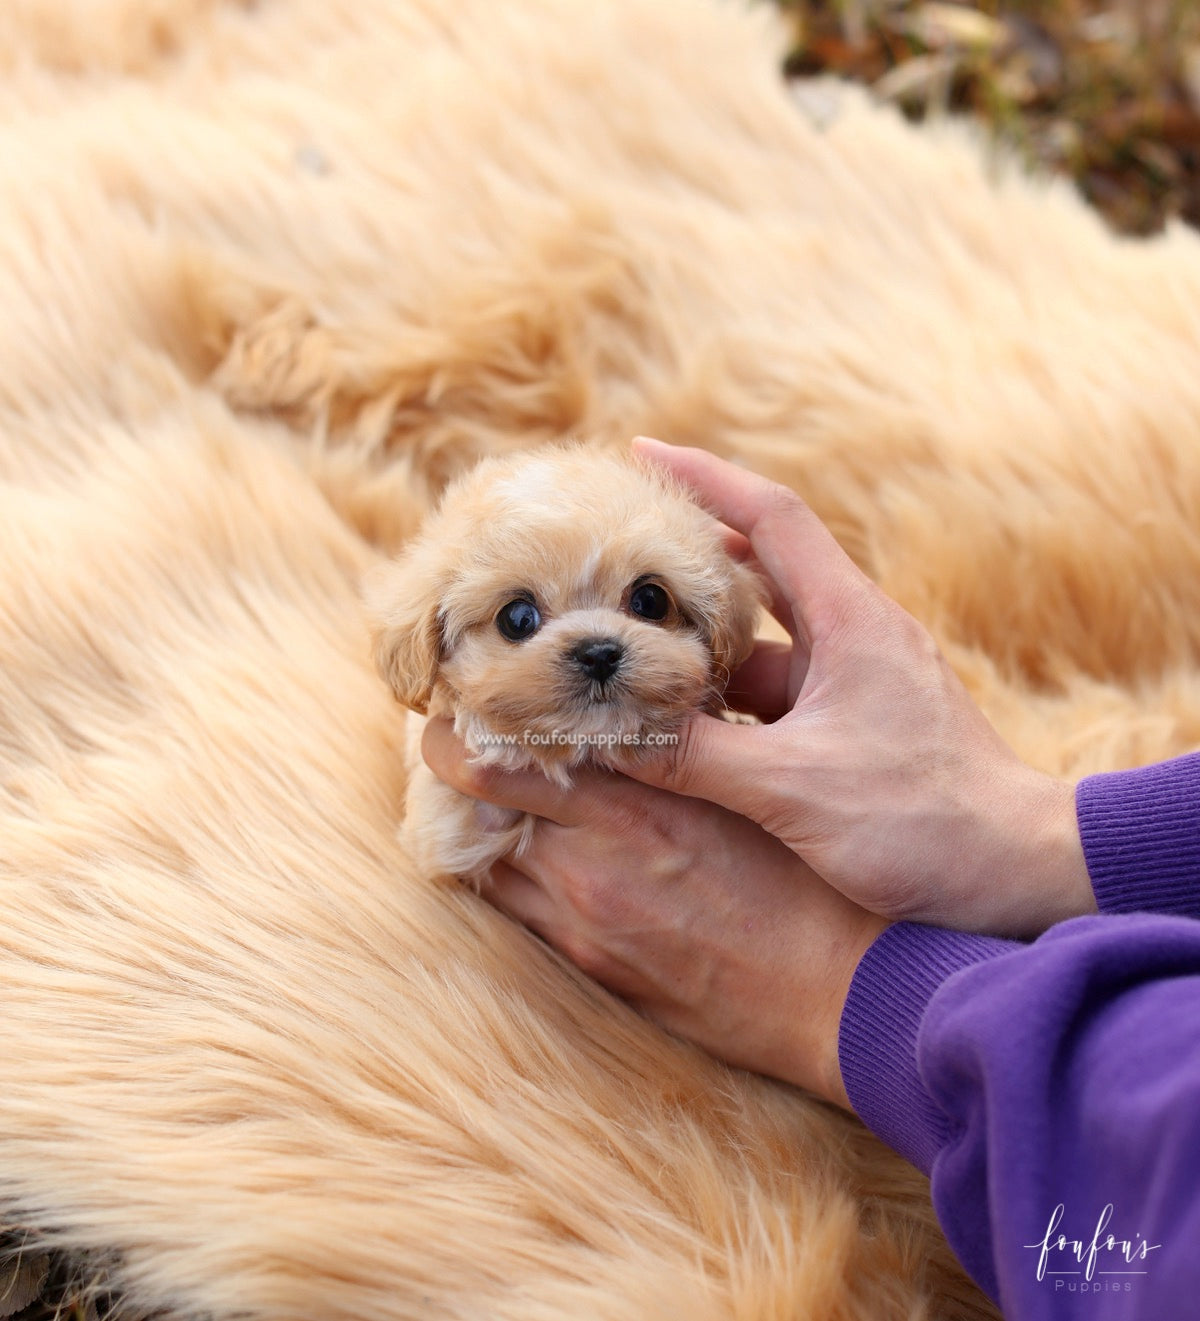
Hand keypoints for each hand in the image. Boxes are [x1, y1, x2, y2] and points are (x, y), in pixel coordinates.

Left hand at [422, 718, 886, 1107]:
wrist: (849, 994)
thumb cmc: (813, 875)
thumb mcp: (749, 784)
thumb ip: (678, 739)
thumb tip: (629, 694)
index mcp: (635, 807)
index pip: (497, 762)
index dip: (460, 729)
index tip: (464, 701)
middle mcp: (590, 868)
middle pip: (470, 810)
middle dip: (453, 768)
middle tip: (459, 734)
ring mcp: (585, 927)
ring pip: (487, 863)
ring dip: (477, 823)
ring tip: (490, 789)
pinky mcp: (596, 969)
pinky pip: (521, 912)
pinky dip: (511, 873)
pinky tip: (533, 849)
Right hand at [620, 438, 1095, 937]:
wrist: (1018, 870)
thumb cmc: (923, 819)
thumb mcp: (792, 786)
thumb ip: (696, 759)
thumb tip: (608, 738)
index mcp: (850, 619)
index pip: (771, 516)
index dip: (705, 477)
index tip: (643, 456)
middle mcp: (854, 634)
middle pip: (757, 569)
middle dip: (686, 561)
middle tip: (614, 561)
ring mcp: (855, 678)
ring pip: (761, 642)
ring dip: (700, 643)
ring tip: (628, 649)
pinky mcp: (854, 722)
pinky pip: (776, 693)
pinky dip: (726, 699)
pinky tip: (680, 723)